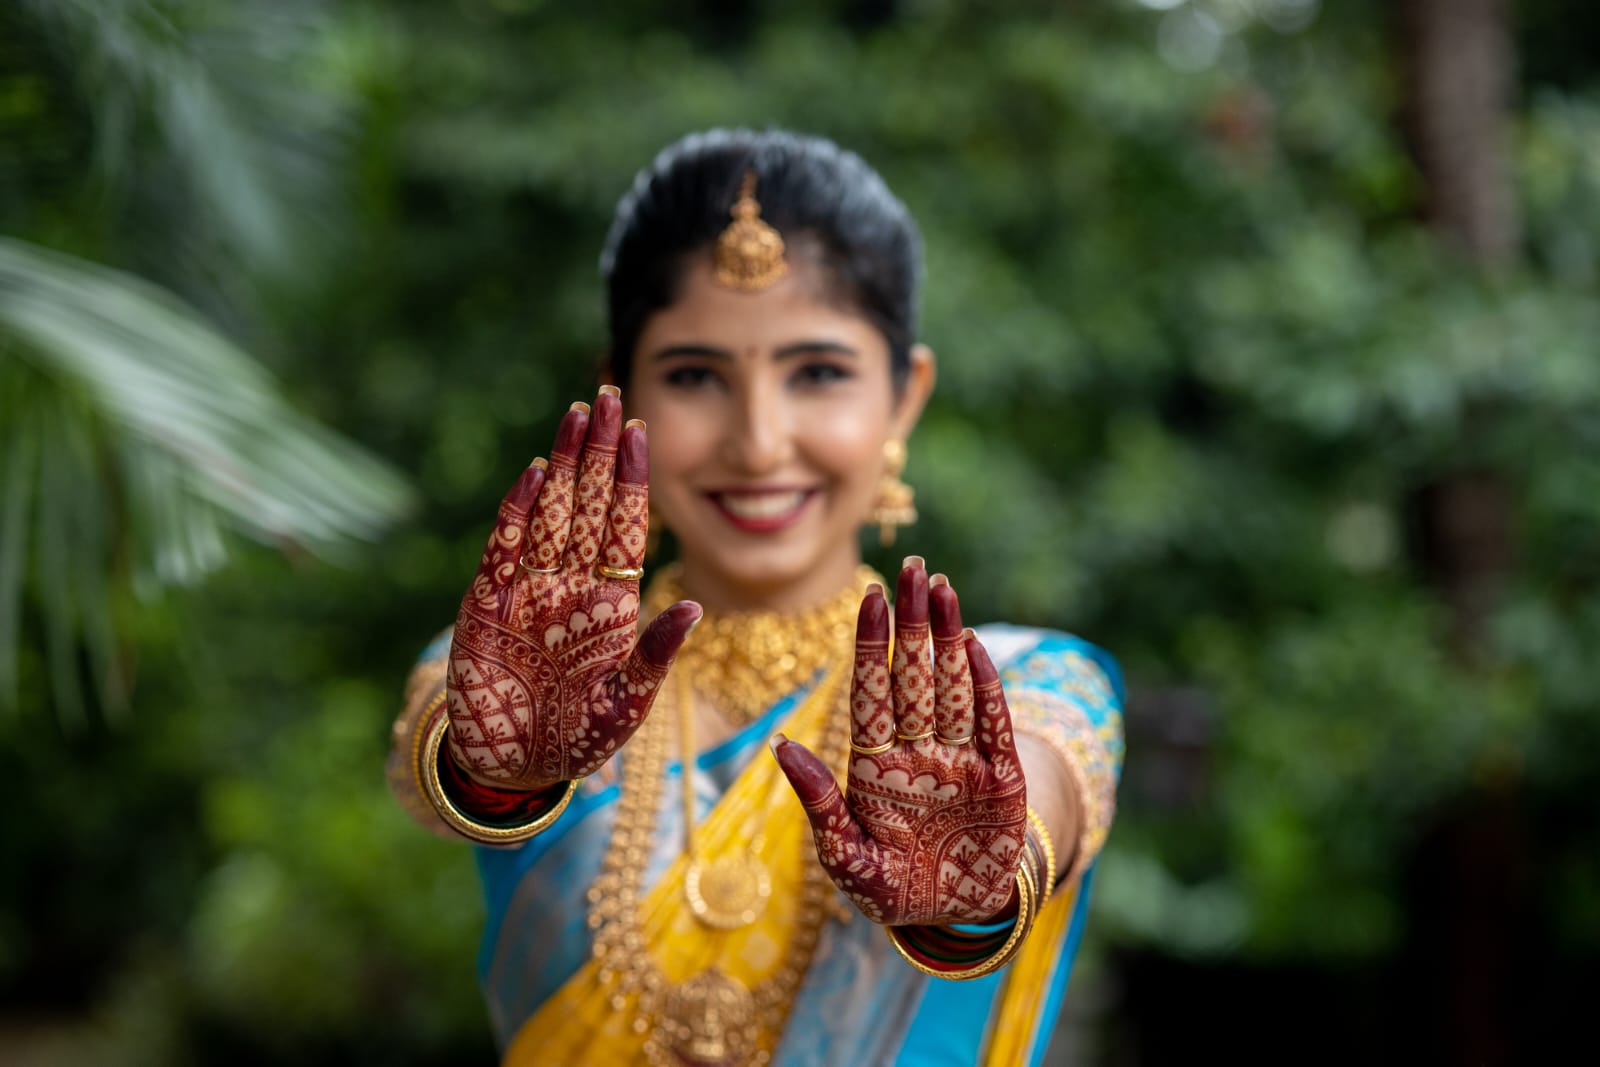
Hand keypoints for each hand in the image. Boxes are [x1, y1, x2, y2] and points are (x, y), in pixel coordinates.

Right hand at [445, 387, 700, 790]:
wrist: (512, 767)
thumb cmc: (578, 738)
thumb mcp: (627, 702)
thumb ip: (655, 655)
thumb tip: (697, 610)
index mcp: (611, 603)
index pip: (627, 528)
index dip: (633, 481)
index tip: (643, 432)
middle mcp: (571, 586)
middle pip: (590, 505)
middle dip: (600, 451)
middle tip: (611, 394)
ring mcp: (528, 589)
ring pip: (552, 513)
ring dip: (565, 463)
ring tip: (578, 412)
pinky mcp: (487, 602)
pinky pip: (506, 546)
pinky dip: (520, 510)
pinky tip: (537, 472)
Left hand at [774, 557, 1027, 924]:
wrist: (955, 916)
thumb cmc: (891, 888)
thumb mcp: (846, 858)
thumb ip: (819, 803)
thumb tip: (781, 745)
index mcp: (876, 765)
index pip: (872, 693)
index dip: (872, 646)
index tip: (870, 598)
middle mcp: (918, 751)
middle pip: (913, 675)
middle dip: (912, 622)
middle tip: (911, 569)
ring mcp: (961, 759)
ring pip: (952, 685)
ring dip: (947, 636)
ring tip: (941, 586)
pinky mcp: (1000, 777)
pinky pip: (993, 721)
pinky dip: (985, 683)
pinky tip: (972, 643)